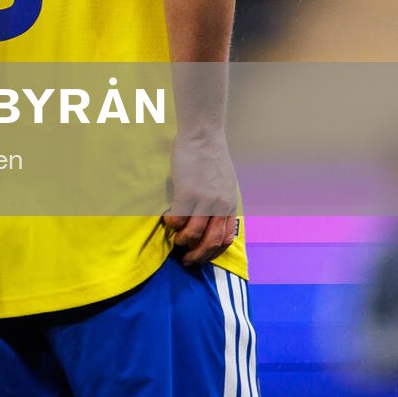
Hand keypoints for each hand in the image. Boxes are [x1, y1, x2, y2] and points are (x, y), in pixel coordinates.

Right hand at [166, 129, 241, 265]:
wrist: (203, 136)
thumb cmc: (211, 156)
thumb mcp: (224, 183)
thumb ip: (220, 201)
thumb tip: (210, 218)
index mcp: (230, 204)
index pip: (226, 238)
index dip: (213, 252)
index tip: (202, 256)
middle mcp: (220, 206)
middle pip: (211, 241)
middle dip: (199, 255)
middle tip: (187, 260)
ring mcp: (204, 200)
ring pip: (194, 234)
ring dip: (183, 241)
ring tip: (176, 241)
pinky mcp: (187, 193)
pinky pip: (178, 219)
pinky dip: (172, 225)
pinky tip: (168, 220)